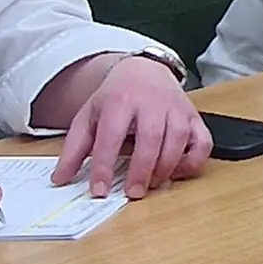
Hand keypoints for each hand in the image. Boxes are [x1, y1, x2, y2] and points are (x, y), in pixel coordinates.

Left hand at [51, 53, 209, 198]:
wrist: (144, 70)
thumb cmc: (116, 98)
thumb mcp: (89, 117)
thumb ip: (74, 148)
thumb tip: (60, 179)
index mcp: (119, 100)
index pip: (111, 136)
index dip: (104, 166)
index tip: (99, 190)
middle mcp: (151, 102)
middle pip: (150, 138)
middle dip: (141, 169)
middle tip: (132, 193)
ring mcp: (176, 109)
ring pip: (178, 140)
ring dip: (166, 167)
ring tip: (151, 184)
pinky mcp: (194, 117)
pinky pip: (202, 141)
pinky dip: (194, 160)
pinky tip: (177, 171)